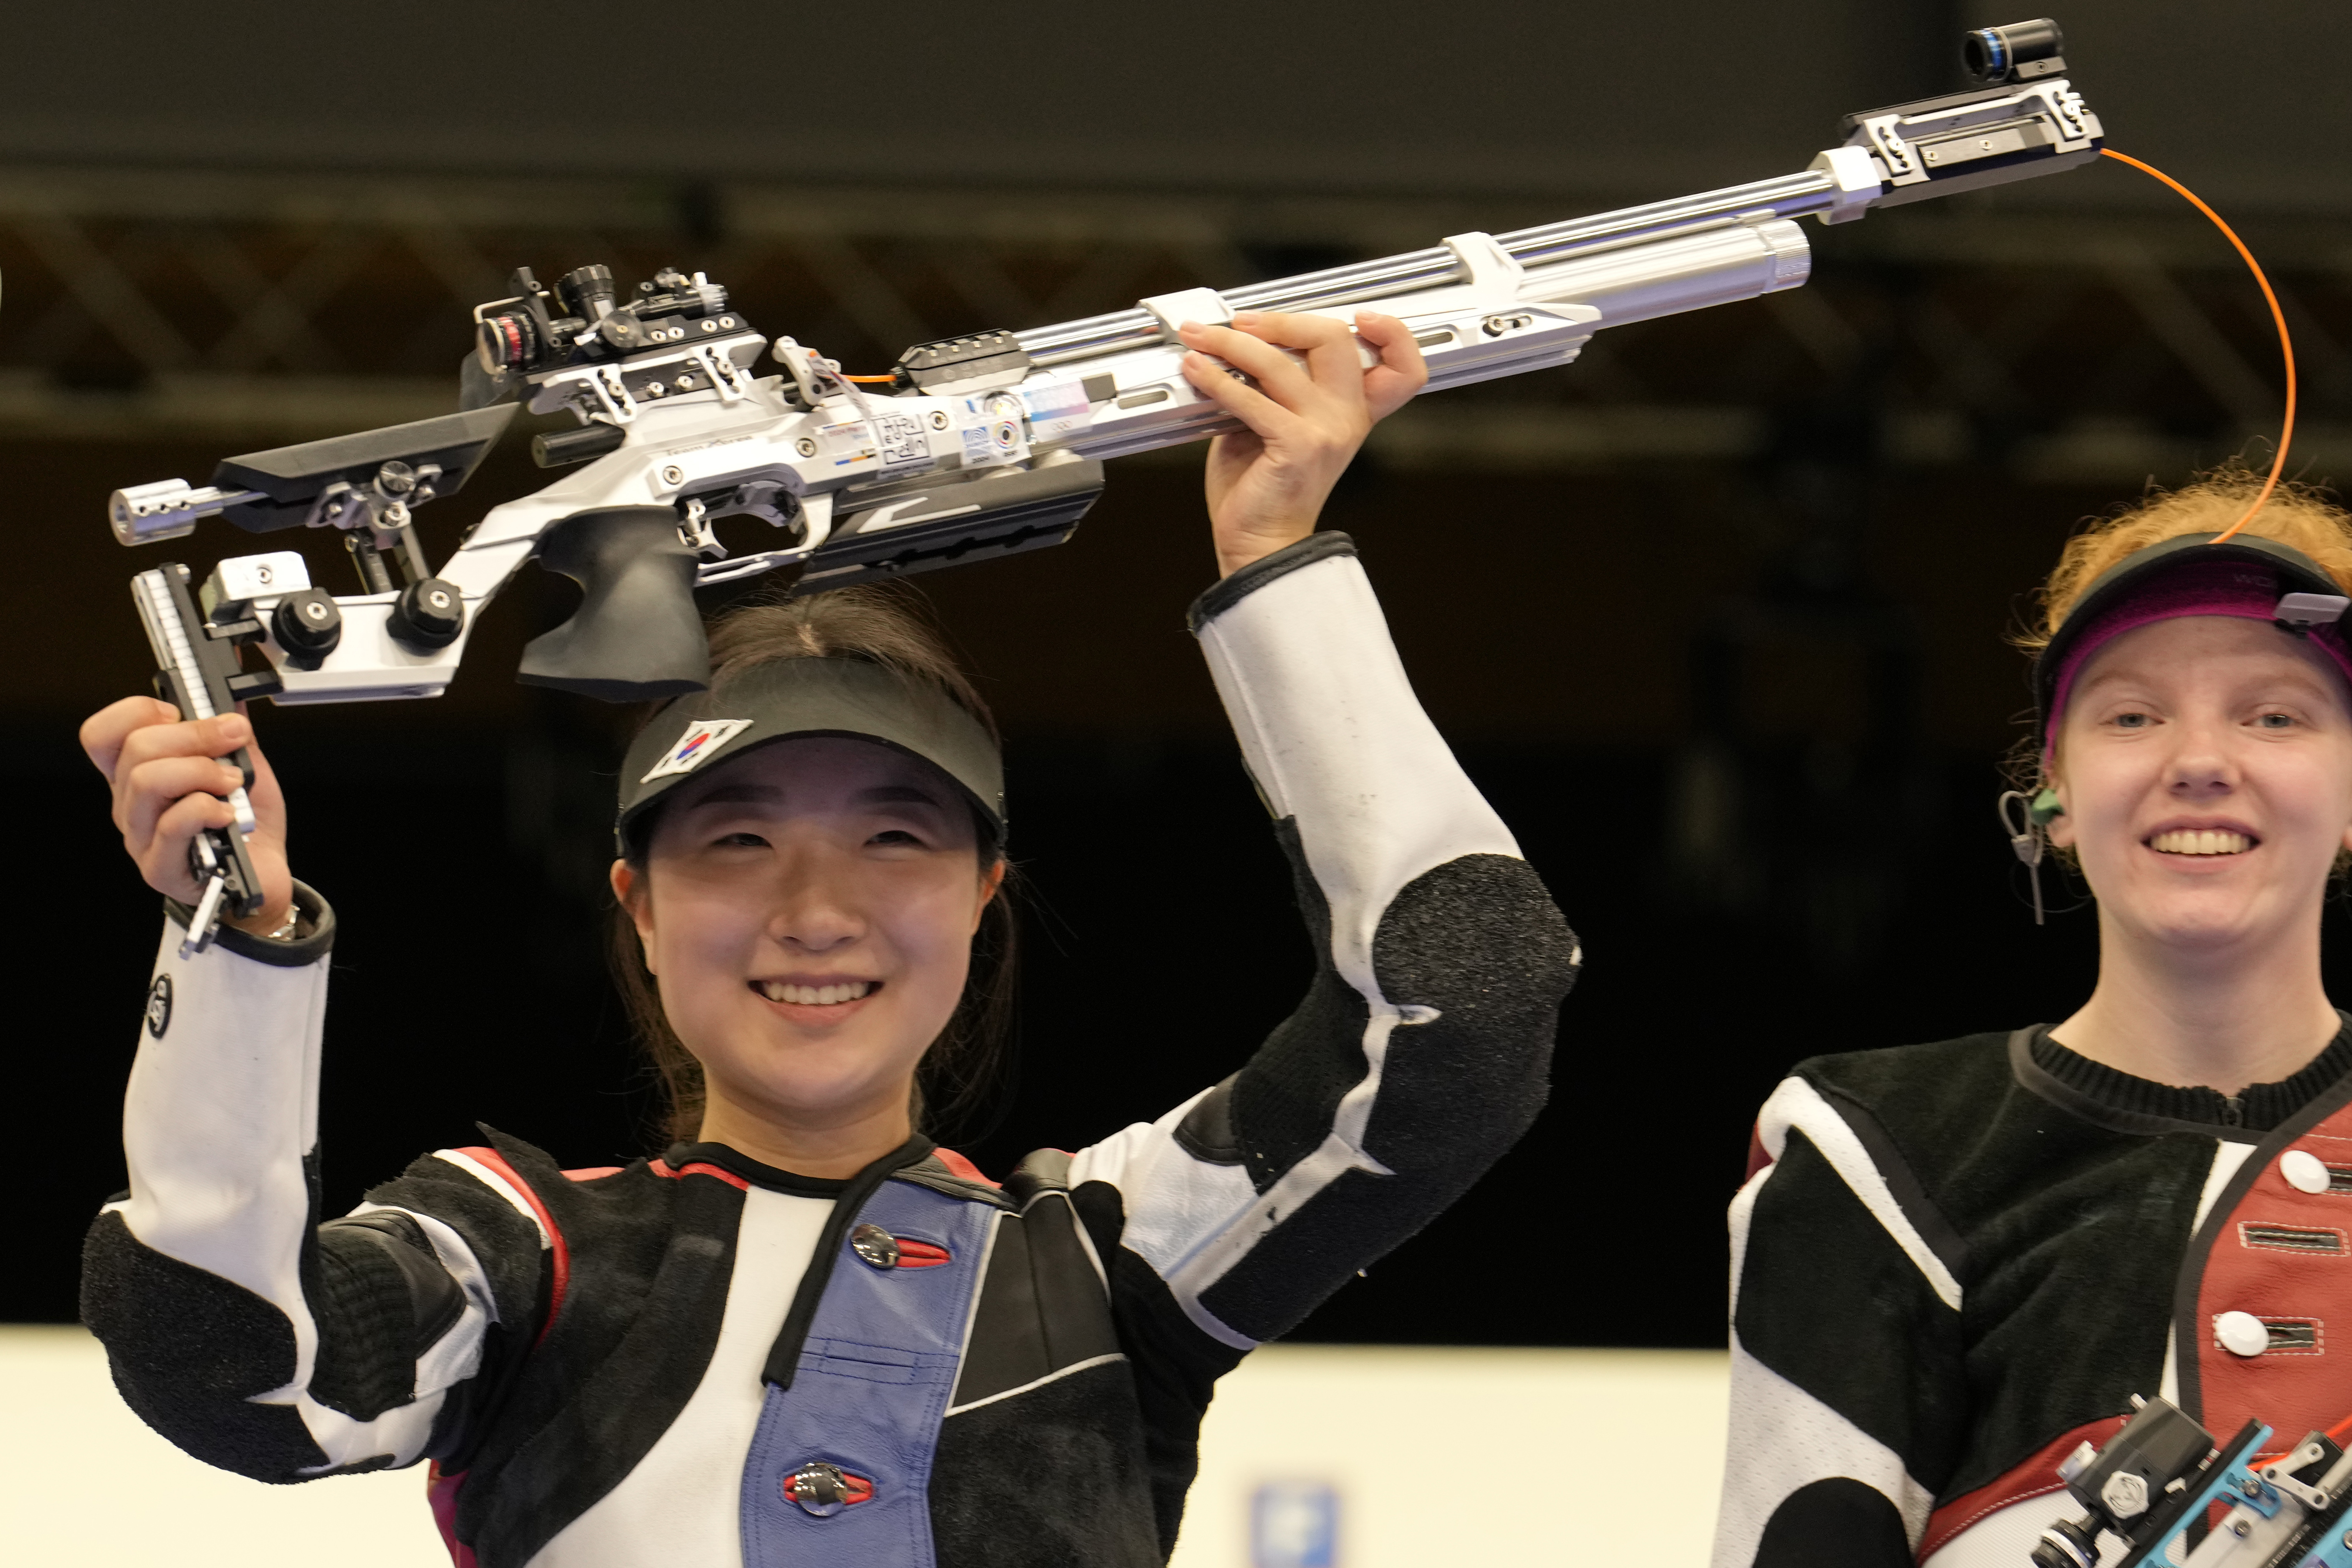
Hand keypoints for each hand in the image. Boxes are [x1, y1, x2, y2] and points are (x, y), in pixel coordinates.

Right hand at [81, 697, 293, 936]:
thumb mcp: (241, 767)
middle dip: (193, 734)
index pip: (103, 734)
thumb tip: (231, 692)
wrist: (264, 875)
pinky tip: (229, 813)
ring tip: (233, 782)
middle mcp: (130, 805)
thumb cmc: (245, 824)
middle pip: (134, 750)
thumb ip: (230, 733)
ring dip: (201, 770)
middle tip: (232, 738)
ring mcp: (140, 837)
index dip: (137, 711)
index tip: (181, 710)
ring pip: (147, 781)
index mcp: (137, 775)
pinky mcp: (159, 868)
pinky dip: (207, 808)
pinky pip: (172, 824)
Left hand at [1177, 309, 1427, 577]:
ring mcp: (1326, 431)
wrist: (1260, 545)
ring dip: (1230, 344)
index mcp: (1353, 412)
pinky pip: (1252, 398)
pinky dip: (1217, 379)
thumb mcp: (1276, 425)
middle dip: (1281, 321)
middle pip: (1335, 339)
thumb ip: (1273, 386)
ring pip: (1280, 362)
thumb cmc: (1263, 489)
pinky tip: (1196, 370)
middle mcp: (1347, 418)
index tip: (1362, 316)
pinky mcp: (1297, 445)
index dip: (1393, 333)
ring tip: (1200, 338)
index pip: (1402, 366)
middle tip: (1241, 323)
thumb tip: (1237, 347)